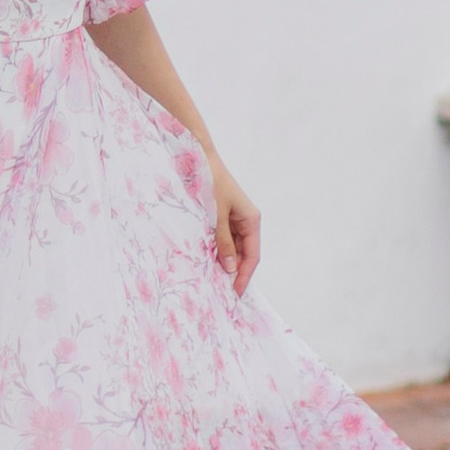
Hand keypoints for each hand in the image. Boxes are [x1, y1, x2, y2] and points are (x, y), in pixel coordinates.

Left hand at [205, 157, 260, 294]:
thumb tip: (230, 268)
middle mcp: (246, 220)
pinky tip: (206, 260)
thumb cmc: (210, 182)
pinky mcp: (221, 216)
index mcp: (251, 220)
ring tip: (212, 279)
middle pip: (243, 254)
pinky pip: (222, 238)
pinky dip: (216, 250)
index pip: (252, 256)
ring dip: (223, 261)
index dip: (244, 276)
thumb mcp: (216, 216)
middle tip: (221, 291)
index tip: (235, 293)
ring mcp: (234, 218)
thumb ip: (223, 242)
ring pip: (232, 247)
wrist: (197, 157)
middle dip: (234, 272)